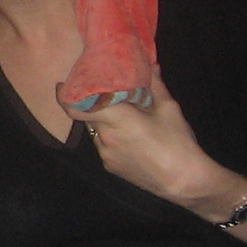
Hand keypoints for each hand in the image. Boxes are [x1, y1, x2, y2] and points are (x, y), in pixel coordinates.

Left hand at [76, 64, 229, 210]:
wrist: (183, 181)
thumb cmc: (177, 142)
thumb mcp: (169, 108)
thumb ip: (155, 85)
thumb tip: (150, 64)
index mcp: (117, 118)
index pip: (78, 107)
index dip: (66, 96)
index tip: (62, 85)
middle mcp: (105, 137)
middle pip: (87, 116)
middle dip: (93, 104)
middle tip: (104, 95)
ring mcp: (105, 154)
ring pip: (96, 131)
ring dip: (104, 122)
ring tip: (123, 116)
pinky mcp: (110, 167)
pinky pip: (104, 146)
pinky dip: (111, 137)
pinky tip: (130, 137)